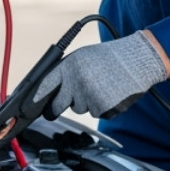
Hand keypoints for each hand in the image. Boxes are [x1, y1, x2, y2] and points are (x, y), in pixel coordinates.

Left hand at [34, 31, 169, 118]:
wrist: (138, 60)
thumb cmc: (110, 58)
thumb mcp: (84, 57)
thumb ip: (66, 71)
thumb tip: (48, 89)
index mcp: (70, 66)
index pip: (45, 86)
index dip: (37, 98)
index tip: (31, 107)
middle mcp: (77, 81)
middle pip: (58, 104)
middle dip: (57, 107)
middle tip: (62, 104)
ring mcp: (90, 96)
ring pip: (79, 108)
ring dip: (87, 102)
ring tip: (101, 86)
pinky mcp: (103, 108)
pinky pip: (95, 113)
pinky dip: (101, 107)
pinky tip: (110, 93)